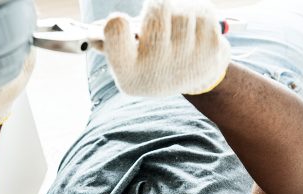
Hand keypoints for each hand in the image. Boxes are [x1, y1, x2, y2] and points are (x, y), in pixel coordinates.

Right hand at [96, 0, 230, 96]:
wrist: (195, 77)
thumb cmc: (153, 61)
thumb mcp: (128, 61)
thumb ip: (110, 44)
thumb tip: (92, 34)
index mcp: (128, 72)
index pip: (116, 33)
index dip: (116, 23)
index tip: (119, 22)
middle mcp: (156, 68)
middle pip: (156, 8)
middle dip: (158, 8)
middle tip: (158, 20)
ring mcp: (186, 59)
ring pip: (182, 9)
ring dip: (180, 11)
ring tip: (177, 30)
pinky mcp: (211, 49)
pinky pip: (203, 11)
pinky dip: (199, 14)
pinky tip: (194, 31)